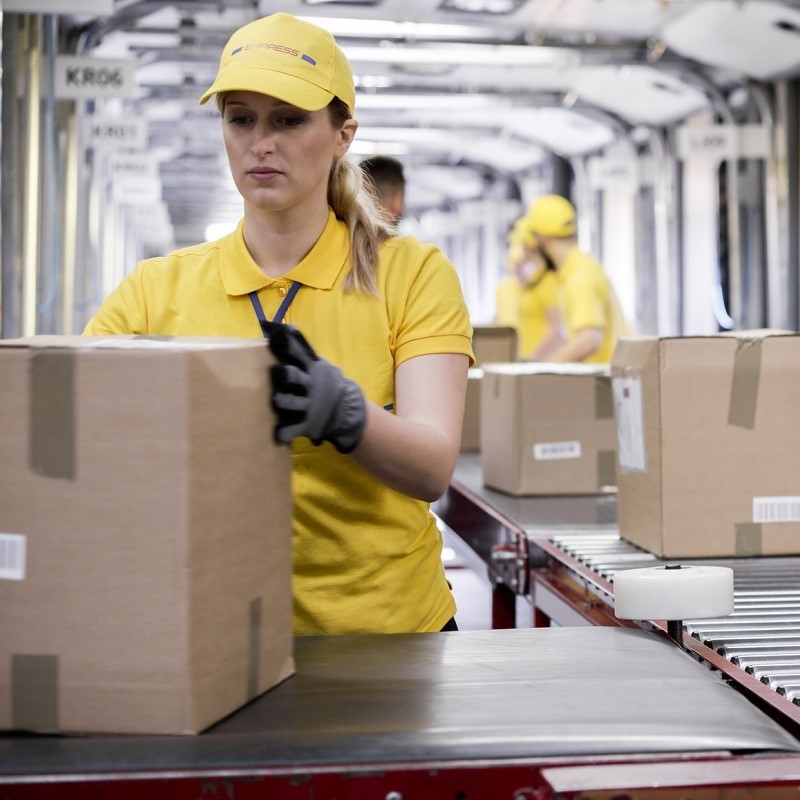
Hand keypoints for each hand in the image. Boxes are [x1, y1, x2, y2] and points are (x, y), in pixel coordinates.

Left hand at [264, 322, 366, 453]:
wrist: (345, 411)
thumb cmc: (325, 383)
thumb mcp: (320, 366)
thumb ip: (304, 352)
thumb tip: (286, 328)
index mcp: (313, 369)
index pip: (300, 352)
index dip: (290, 342)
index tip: (278, 332)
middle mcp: (310, 386)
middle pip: (296, 377)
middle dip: (286, 374)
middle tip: (276, 371)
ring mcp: (309, 405)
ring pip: (294, 402)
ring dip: (285, 401)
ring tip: (276, 399)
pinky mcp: (307, 423)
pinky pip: (294, 428)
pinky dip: (287, 432)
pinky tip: (278, 435)